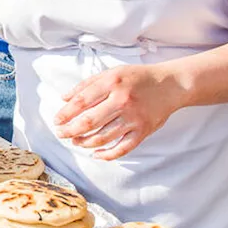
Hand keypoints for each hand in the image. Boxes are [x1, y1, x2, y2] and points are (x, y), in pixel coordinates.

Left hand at [54, 64, 185, 159]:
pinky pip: (122, 148)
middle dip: (70, 131)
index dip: (66, 113)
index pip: (81, 101)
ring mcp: (134, 118)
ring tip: (75, 142)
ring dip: (85, 143)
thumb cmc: (138, 78)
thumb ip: (87, 85)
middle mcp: (122, 100)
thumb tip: (64, 98)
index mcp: (112, 83)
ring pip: (103, 137)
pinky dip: (107, 154)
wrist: (171, 84)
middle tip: (60, 134)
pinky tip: (96, 154)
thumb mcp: (112, 73)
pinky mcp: (143, 131)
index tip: (57, 121)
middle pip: (89, 121)